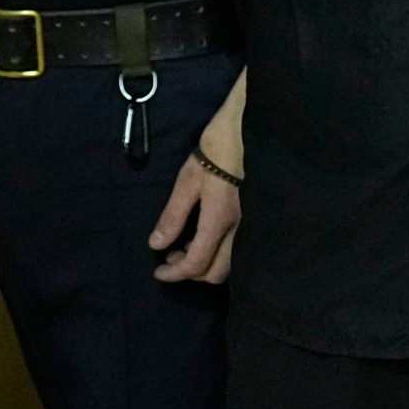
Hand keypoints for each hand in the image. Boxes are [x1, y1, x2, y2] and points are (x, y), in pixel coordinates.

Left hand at [149, 70, 245, 283]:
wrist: (247, 134)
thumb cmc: (214, 153)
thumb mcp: (186, 182)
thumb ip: (172, 216)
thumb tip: (156, 245)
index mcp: (219, 221)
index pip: (197, 264)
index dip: (174, 274)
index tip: (157, 272)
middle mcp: (239, 231)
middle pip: (215, 273)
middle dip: (189, 272)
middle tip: (169, 257)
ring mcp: (249, 228)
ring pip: (228, 265)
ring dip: (203, 264)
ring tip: (181, 247)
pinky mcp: (252, 222)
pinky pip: (235, 252)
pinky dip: (215, 254)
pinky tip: (200, 238)